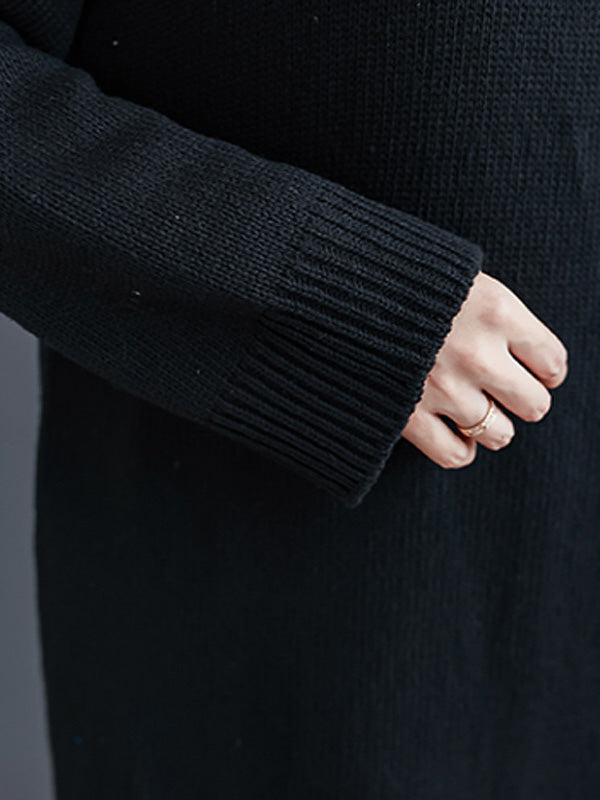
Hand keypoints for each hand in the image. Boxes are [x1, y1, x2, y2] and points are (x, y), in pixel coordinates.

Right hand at [401, 270, 568, 467]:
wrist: (334, 285)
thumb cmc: (398, 274)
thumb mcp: (456, 275)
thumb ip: (492, 311)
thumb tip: (518, 348)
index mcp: (497, 312)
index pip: (552, 362)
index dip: (546, 370)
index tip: (533, 369)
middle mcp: (477, 354)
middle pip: (534, 405)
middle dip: (522, 399)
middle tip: (504, 390)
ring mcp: (444, 389)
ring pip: (500, 434)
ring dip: (492, 425)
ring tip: (476, 409)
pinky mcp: (409, 415)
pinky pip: (455, 454)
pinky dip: (462, 449)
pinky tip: (457, 434)